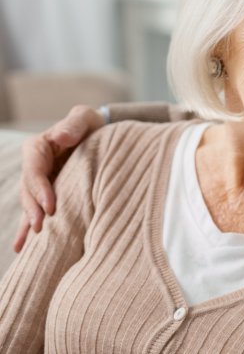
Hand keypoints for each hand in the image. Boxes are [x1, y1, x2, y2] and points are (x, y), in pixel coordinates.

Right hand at [14, 105, 104, 252]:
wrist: (98, 134)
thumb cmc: (90, 124)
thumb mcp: (84, 119)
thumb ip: (73, 125)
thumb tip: (62, 136)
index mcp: (37, 148)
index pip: (34, 172)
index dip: (40, 190)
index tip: (50, 206)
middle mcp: (34, 167)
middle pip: (28, 191)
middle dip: (33, 210)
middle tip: (41, 228)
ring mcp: (39, 182)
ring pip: (30, 204)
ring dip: (30, 223)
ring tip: (27, 245)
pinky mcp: (47, 193)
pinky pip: (37, 211)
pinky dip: (28, 229)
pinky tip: (21, 248)